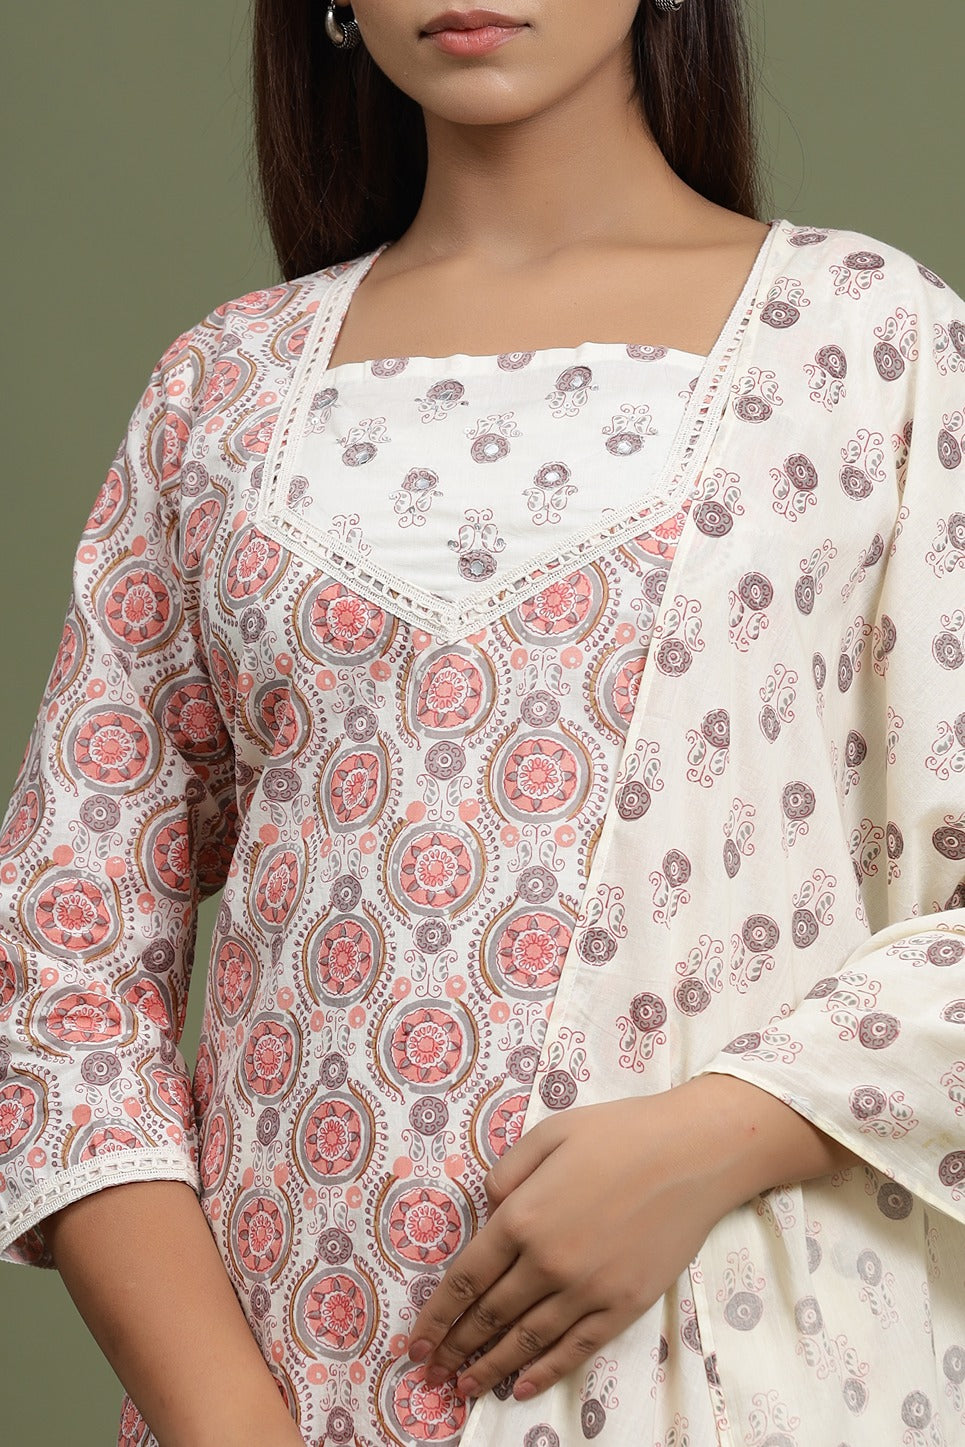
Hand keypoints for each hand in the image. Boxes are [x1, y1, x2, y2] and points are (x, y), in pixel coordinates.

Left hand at [403, 1074, 857, 1403]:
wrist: (693, 1152)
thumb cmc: (619, 1132)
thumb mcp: (548, 1132)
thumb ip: (507, 1173)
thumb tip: (489, 1212)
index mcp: (523, 1216)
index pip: (466, 1279)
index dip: (436, 1316)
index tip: (415, 1342)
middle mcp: (548, 1261)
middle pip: (490, 1316)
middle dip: (455, 1347)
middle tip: (432, 1371)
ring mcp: (588, 1288)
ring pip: (527, 1340)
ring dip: (490, 1367)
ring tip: (464, 1386)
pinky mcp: (624, 1304)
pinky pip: (576, 1348)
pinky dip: (545, 1372)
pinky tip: (521, 1386)